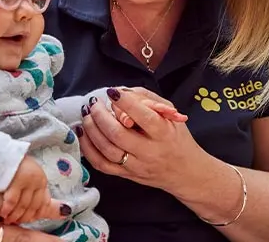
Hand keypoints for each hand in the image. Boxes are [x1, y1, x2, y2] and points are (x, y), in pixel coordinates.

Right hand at [1, 156, 66, 224]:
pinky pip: (12, 200)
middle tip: (15, 223)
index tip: (27, 221)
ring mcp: (29, 181)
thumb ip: (39, 195)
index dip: (34, 215)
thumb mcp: (32, 181)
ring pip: (24, 205)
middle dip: (24, 217)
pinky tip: (3, 213)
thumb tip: (61, 211)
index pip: (43, 204)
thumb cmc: (16, 168)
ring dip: (16, 215)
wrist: (4, 154)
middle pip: (34, 207)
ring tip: (8, 220)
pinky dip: (8, 208)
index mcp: (43, 182)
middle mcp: (38, 181)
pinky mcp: (17, 180)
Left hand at [78, 87, 203, 192]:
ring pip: (107, 149)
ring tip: (86, 115)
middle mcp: (149, 152)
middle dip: (100, 116)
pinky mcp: (126, 176)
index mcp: (164, 134)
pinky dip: (87, 149)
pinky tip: (83, 134)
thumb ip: (147, 100)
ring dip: (91, 130)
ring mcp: (136, 166)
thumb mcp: (171, 115)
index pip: (143, 117)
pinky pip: (101, 164)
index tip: (112, 92)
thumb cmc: (177, 138)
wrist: (185, 173)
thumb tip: (120, 92)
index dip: (125, 103)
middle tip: (94, 104)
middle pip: (118, 134)